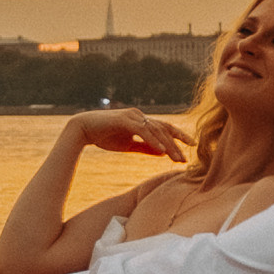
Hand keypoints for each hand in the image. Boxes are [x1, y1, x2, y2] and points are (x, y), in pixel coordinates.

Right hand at [69, 105, 188, 161]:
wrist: (82, 129)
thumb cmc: (104, 136)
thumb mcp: (128, 145)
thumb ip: (145, 147)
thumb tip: (163, 152)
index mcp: (141, 121)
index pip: (164, 127)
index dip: (178, 136)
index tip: (191, 146)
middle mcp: (139, 116)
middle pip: (163, 128)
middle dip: (177, 142)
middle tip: (187, 156)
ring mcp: (132, 116)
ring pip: (156, 130)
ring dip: (168, 144)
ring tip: (178, 157)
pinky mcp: (124, 120)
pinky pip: (143, 131)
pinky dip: (153, 140)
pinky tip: (162, 150)